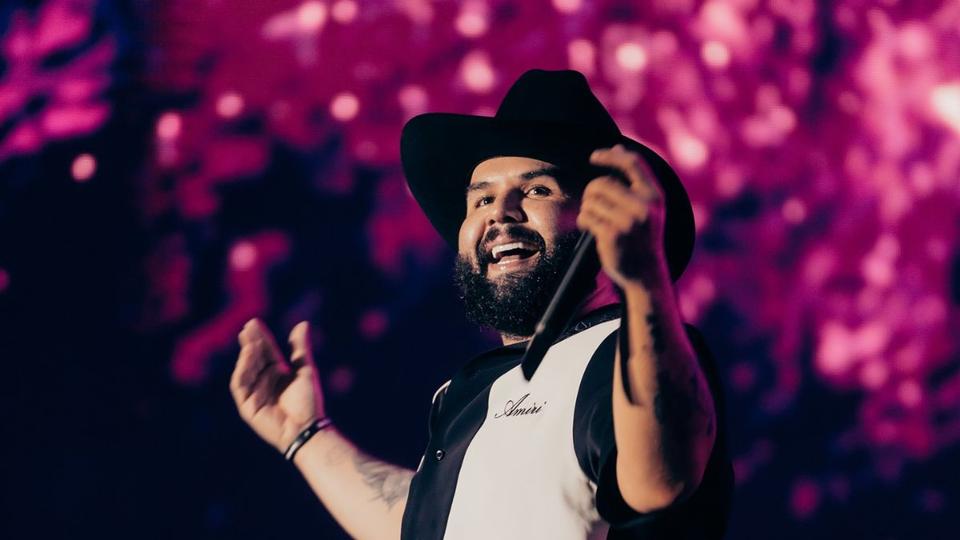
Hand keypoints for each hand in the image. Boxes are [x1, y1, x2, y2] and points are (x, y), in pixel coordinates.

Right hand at [230, 318, 325, 453]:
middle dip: (250, 343)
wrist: (308, 427)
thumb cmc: (309, 401)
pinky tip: (247, 357)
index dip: (260, 338)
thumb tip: (303, 323)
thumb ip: (300, 347)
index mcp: (277, 373)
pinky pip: (240, 386)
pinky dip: (241, 370)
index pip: (265, 351)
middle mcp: (264, 381)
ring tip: (249, 341)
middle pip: (253, 358)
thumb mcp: (305, 369)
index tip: (253, 322)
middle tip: (247, 328)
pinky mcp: (247, 406)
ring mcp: (255, 393)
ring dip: (246, 355)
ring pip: (245, 370)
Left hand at [577, 144, 668, 289]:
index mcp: (654, 195)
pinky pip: (586, 217)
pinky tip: (591, 229)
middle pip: (601, 183)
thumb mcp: (648, 206)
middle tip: (595, 205)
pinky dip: (583, 221)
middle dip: (591, 193)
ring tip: (597, 220)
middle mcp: (643, 206)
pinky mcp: (612, 235)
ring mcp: (628, 221)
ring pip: (590, 201)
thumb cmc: (643, 236)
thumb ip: (634, 179)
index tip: (594, 156)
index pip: (631, 163)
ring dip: (588, 209)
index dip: (611, 156)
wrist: (647, 273)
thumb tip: (618, 146)